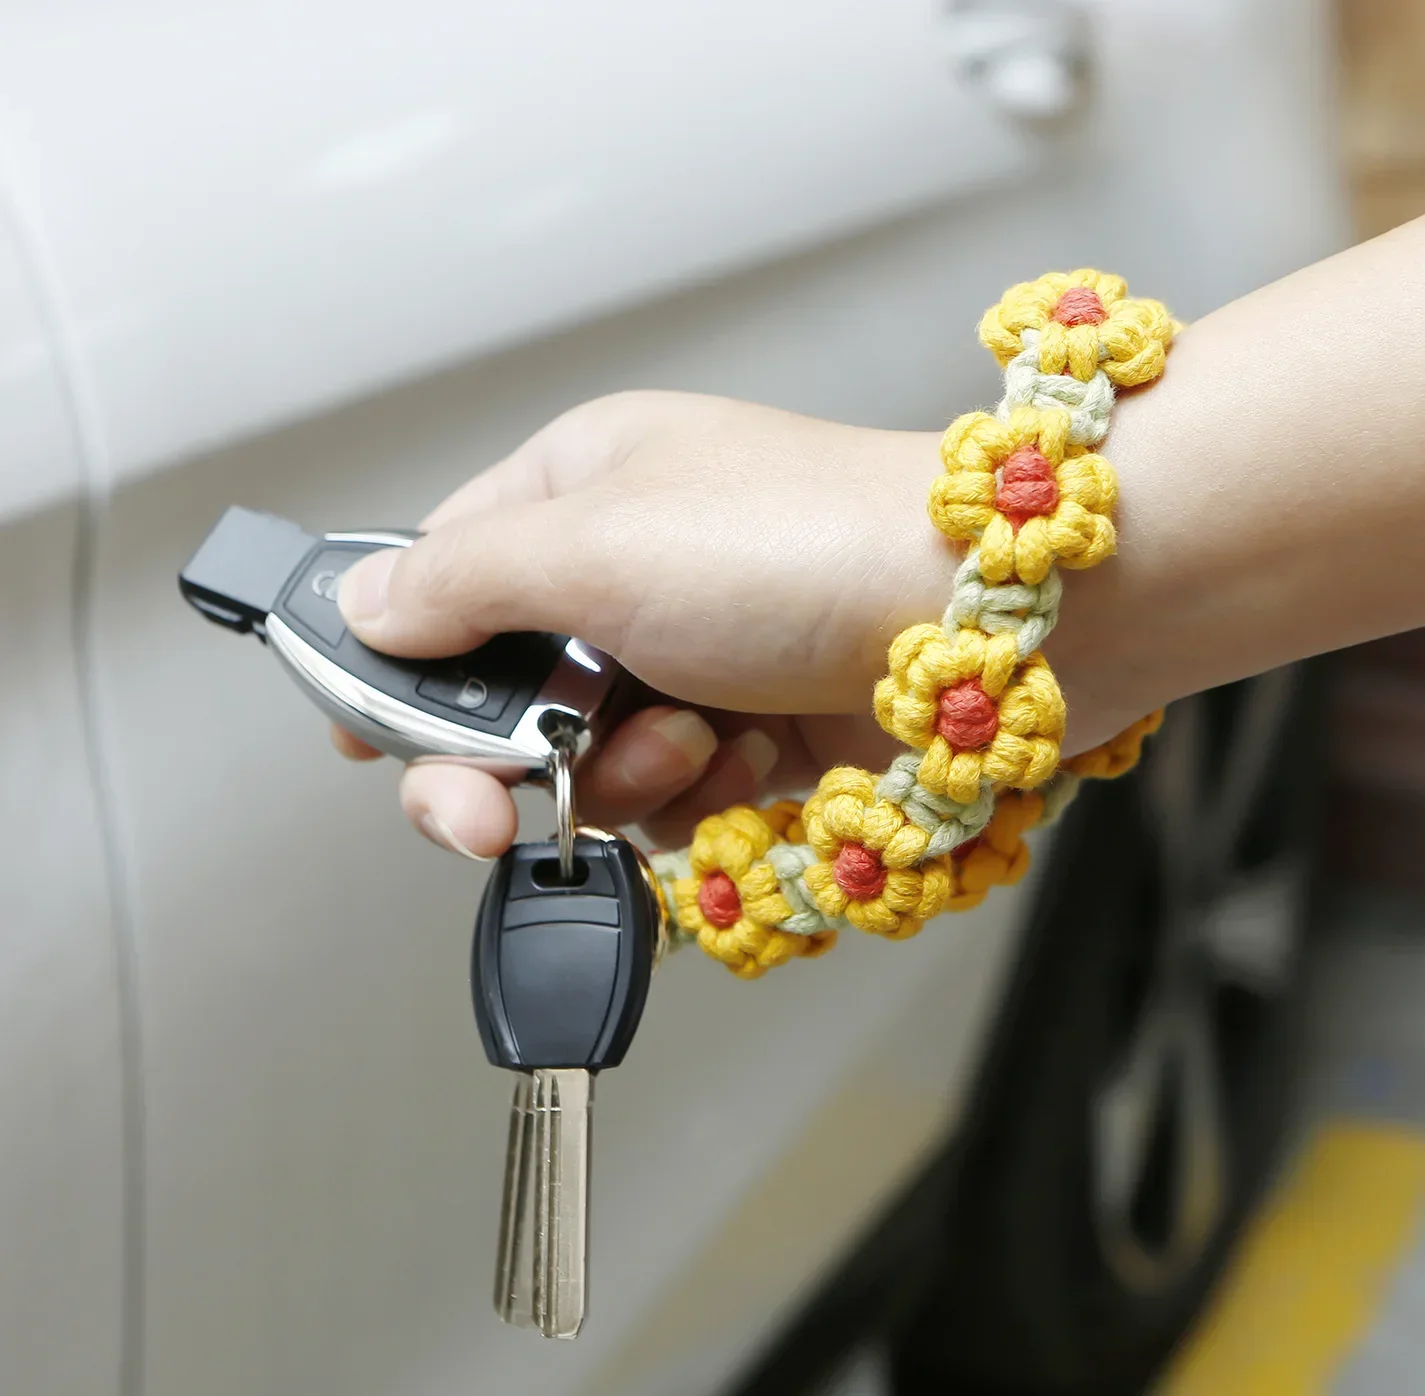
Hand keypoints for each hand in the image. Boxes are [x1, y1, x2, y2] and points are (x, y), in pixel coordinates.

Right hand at [331, 392, 1142, 857]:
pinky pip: (677, 807)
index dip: (399, 665)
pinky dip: (702, 801)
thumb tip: (364, 611)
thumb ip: (459, 584)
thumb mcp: (594, 541)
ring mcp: (698, 660)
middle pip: (507, 699)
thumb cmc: (809, 541)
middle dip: (498, 764)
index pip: (442, 582)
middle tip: (486, 809)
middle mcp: (634, 574)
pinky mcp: (758, 735)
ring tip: (692, 740)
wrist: (995, 620)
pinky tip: (749, 763)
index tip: (369, 734)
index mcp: (580, 491)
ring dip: (624, 780)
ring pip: (588, 770)